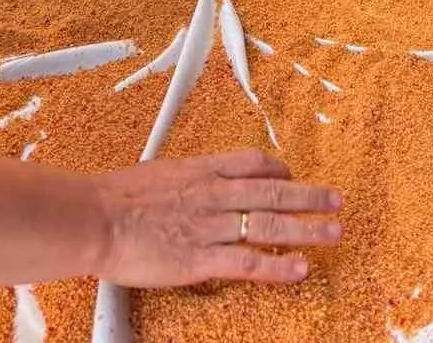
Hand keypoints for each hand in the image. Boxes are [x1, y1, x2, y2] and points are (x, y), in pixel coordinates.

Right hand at [86, 148, 341, 287]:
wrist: (95, 218)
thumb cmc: (116, 197)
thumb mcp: (158, 173)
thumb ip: (184, 179)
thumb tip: (192, 181)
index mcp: (201, 171)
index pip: (252, 163)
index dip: (278, 171)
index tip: (292, 177)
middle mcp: (213, 195)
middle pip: (273, 193)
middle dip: (309, 197)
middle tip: (338, 200)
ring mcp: (210, 227)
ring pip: (269, 226)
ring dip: (306, 229)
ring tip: (334, 232)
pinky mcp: (200, 259)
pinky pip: (247, 262)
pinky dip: (276, 266)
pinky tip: (299, 269)